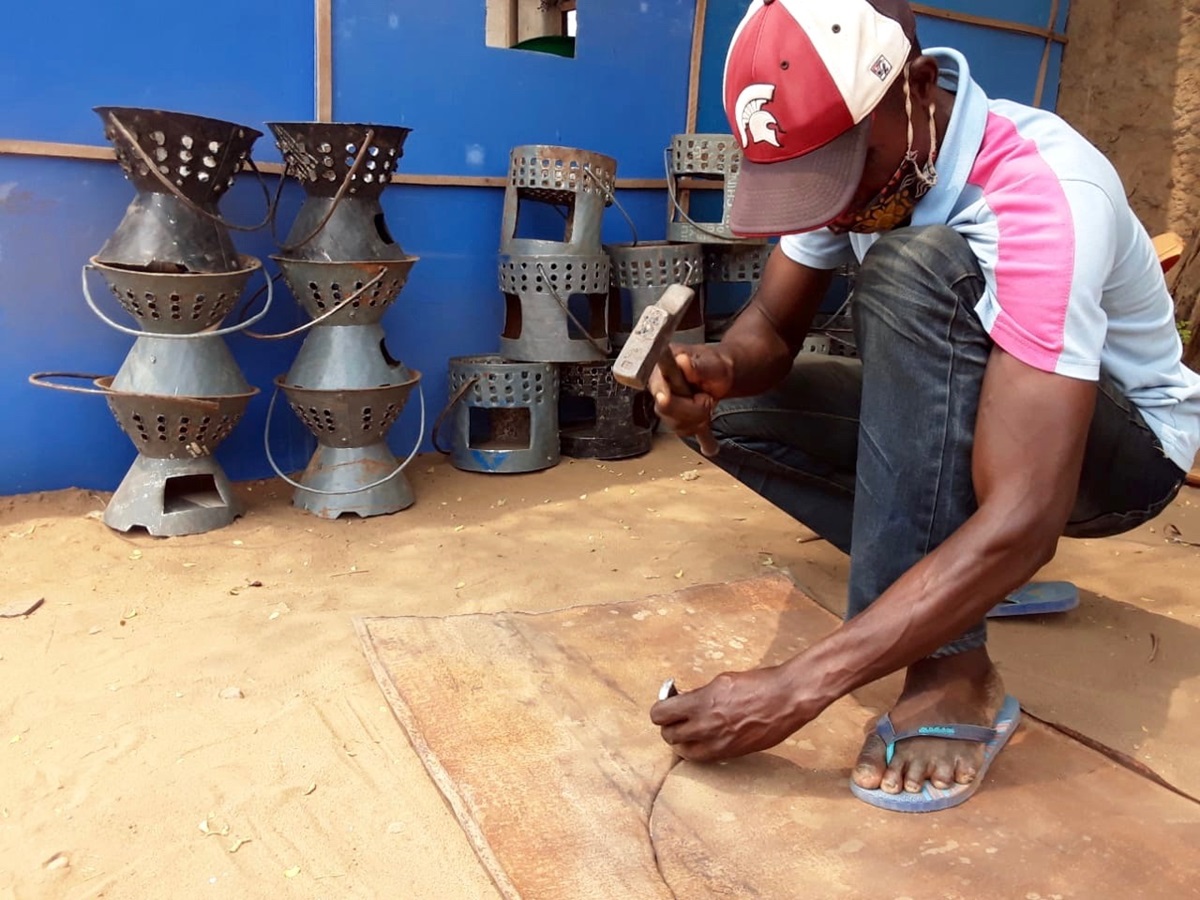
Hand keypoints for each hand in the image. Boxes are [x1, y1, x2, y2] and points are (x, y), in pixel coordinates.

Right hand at [648, 344, 733, 439]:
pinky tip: (708, 438)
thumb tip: (683, 362)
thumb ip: (697, 364)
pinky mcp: (676, 418)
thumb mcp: (711, 362)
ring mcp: (665, 405)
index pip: (656, 382)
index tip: (665, 398)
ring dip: (698, 417)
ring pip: (676, 424)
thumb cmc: (714, 364)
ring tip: (706, 401)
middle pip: (665, 409)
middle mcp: (659, 387)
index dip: (660, 391)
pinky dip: (700, 432)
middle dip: (691, 408)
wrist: (721, 373)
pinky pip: (684, 431)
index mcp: (663, 368)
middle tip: (706, 398)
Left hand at [649, 665, 816, 761]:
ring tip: (689, 729)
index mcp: (701, 703)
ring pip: (682, 751)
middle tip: (677, 716)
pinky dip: (698, 749)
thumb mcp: (722, 681)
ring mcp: (718, 744)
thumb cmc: (757, 684)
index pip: (660, 715)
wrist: (787, 699)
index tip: (667, 703)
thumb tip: (685, 702)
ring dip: (682, 740)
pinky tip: (705, 738)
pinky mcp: (730, 754)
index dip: (661, 709)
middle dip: (669, 725)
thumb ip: (700, 695)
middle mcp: (705, 727)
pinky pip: (702, 758)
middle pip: (668, 736)